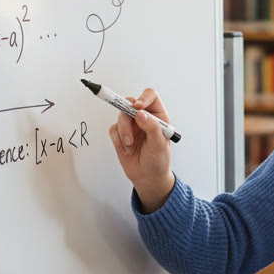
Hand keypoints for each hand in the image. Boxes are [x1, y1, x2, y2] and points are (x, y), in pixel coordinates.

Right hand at [107, 87, 174, 210]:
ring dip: (124, 132)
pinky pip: (113, 129)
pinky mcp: (120, 134)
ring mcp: (131, 125)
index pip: (150, 97)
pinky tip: (127, 149)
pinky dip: (118, 140)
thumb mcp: (159, 144)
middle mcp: (144, 118)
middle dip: (128, 118)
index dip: (143, 98)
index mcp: (158, 116)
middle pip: (129, 104)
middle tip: (129, 130)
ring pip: (120, 117)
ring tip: (130, 145)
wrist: (147, 177)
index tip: (137, 107)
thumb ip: (152, 127)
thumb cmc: (158, 160)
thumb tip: (140, 113)